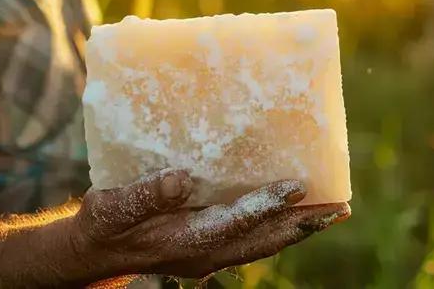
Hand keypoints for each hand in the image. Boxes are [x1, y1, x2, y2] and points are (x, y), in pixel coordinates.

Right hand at [71, 170, 349, 278]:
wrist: (92, 254)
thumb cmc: (102, 225)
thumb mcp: (112, 207)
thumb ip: (145, 194)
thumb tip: (181, 179)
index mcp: (185, 242)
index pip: (236, 223)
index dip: (267, 205)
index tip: (297, 187)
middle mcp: (205, 253)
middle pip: (265, 241)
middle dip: (304, 225)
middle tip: (341, 208)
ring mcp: (210, 255)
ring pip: (265, 244)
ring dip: (299, 229)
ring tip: (334, 211)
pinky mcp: (209, 248)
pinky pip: (254, 241)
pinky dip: (280, 227)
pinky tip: (294, 212)